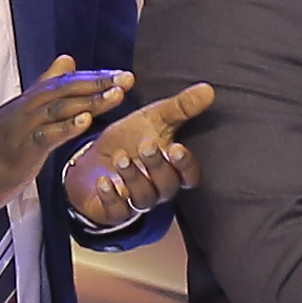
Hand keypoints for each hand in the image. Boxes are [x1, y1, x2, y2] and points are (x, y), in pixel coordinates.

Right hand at [0, 67, 129, 226]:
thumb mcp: (19, 116)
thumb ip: (43, 89)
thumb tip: (67, 59)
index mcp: (27, 104)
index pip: (64, 83)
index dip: (93, 77)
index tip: (121, 74)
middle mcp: (24, 110)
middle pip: (64, 89)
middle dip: (98, 83)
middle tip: (127, 77)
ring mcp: (19, 130)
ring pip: (57, 109)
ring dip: (89, 100)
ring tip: (116, 95)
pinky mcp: (16, 152)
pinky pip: (43, 137)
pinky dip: (65, 128)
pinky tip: (85, 122)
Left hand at [59, 82, 216, 228]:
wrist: (92, 161)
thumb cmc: (130, 140)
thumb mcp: (153, 120)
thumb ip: (181, 107)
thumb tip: (209, 89)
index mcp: (173, 170)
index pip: (190, 175)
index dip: (185, 165)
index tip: (177, 147)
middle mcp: (158, 190)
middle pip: (167, 186)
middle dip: (157, 166)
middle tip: (146, 146)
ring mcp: (136, 203)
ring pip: (143, 199)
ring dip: (134, 179)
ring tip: (121, 158)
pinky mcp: (113, 212)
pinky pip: (117, 213)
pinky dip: (110, 198)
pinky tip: (103, 181)